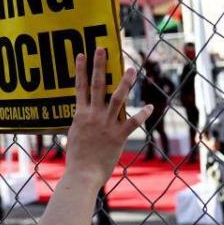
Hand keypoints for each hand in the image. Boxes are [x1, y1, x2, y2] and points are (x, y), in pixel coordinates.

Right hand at [64, 49, 151, 188]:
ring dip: (124, 82)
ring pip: (116, 98)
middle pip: (96, 85)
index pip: (79, 87)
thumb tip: (81, 121)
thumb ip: (80, 125)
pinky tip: (149, 106)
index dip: (81, 70)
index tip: (82, 54)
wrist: (82, 175)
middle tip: (102, 49)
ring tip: (131, 68)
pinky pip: (132, 122)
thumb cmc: (77, 160)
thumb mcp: (74, 138)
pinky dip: (142, 114)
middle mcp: (93, 116)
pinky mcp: (118, 135)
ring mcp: (106, 124)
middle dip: (100, 66)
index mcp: (80, 115)